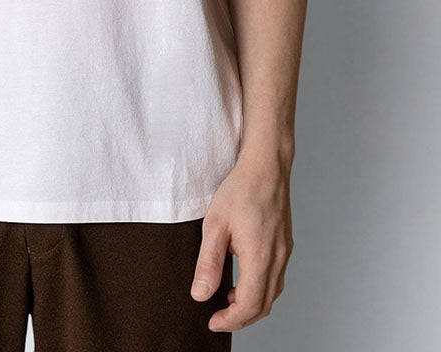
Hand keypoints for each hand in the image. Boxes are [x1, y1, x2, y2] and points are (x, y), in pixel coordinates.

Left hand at [189, 154, 294, 331]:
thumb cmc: (240, 189)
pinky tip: (244, 278)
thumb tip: (200, 295)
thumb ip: (208, 263)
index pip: (249, 305)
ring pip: (272, 293)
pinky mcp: (285, 244)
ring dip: (252, 304)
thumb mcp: (215, 225)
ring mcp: (284, 252)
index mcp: (260, 257)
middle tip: (218, 317)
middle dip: (241, 318)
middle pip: (263, 305)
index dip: (231, 320)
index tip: (213, 321)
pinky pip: (276, 278)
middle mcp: (277, 259)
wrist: (267, 165)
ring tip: (228, 298)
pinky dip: (260, 288)